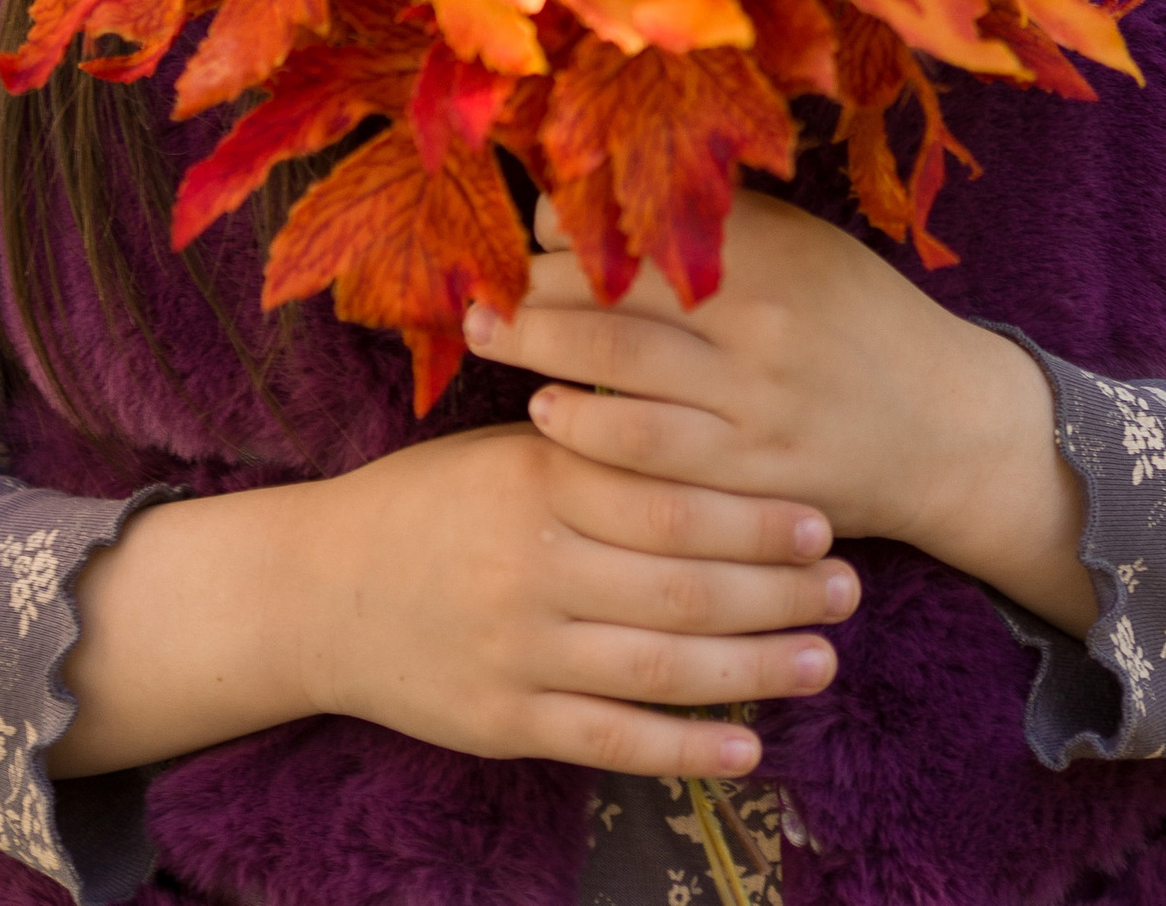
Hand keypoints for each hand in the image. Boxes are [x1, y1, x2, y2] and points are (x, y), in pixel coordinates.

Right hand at [49, 423, 856, 778]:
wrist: (315, 589)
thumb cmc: (427, 502)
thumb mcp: (504, 449)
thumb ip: (592, 444)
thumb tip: (705, 418)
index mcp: (536, 477)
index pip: (667, 494)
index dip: (752, 513)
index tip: (823, 518)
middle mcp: (532, 563)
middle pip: (681, 581)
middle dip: (777, 590)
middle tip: (850, 590)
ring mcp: (520, 649)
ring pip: (660, 664)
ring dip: (754, 667)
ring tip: (823, 662)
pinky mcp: (506, 720)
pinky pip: (611, 740)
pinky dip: (684, 747)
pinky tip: (747, 746)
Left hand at [465, 191, 1097, 633]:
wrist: (948, 429)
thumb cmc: (861, 319)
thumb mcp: (807, 246)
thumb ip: (722, 221)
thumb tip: (608, 192)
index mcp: (772, 255)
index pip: (643, 228)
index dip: (569, 225)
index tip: (524, 222)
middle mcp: (760, 328)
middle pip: (616, 300)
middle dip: (531, 289)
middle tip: (474, 283)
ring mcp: (755, 411)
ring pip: (620, 379)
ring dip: (539, 356)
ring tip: (487, 337)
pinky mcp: (751, 483)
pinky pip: (650, 462)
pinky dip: (588, 436)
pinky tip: (547, 418)